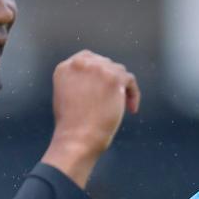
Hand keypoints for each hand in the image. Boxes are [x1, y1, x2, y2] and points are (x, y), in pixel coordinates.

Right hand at [43, 51, 140, 186]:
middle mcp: (81, 64)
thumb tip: (96, 84)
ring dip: (122, 87)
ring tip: (123, 106)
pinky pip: (130, 80)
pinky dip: (133, 94)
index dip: (97, 71)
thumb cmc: (71, 128)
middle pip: (104, 64)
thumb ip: (77, 84)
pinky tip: (132, 109)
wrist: (77, 139)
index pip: (86, 59)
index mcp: (65, 68)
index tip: (103, 85)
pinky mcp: (114, 78)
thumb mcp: (65, 98)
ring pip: (118, 71)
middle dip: (110, 79)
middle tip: (114, 98)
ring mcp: (98, 69)